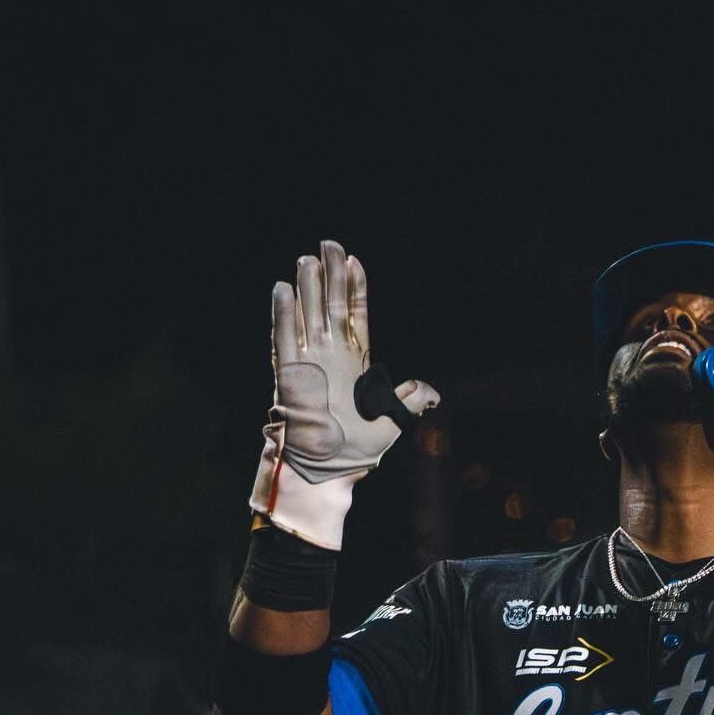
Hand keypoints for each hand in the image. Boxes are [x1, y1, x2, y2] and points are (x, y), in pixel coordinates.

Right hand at [249, 241, 439, 551]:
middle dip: (330, 275)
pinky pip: (284, 339)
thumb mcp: (392, 425)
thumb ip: (409, 402)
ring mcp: (309, 362)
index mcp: (354, 362)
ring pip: (307, 315)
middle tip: (328, 244)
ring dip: (307, 287)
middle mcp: (330, 355)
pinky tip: (283, 289)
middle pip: (330, 305)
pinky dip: (284, 315)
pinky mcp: (289, 374)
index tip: (353, 260)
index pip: (354, 315)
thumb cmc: (356, 451)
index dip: (354, 288)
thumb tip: (430, 391)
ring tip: (308, 258)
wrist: (329, 470)